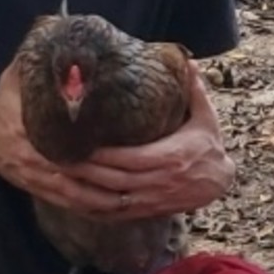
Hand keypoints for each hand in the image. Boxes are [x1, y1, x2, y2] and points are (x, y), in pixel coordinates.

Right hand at [0, 61, 149, 214]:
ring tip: (133, 197)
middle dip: (108, 177)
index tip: (122, 148)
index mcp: (28, 129)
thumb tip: (64, 34)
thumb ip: (38, 61)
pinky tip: (113, 210)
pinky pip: (69, 204)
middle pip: (77, 172)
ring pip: (75, 194)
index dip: (94, 150)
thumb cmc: (4, 103)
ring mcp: (36, 178)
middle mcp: (33, 157)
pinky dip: (91, 209)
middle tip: (139, 175)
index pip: (65, 143)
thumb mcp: (15, 77)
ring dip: (104, 199)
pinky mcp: (39, 190)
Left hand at [61, 71, 234, 221]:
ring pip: (108, 201)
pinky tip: (69, 200)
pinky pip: (112, 214)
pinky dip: (89, 209)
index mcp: (169, 157)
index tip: (79, 142)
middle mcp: (157, 181)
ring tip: (54, 177)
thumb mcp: (206, 117)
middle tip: (54, 157)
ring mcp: (149, 199)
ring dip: (80, 192)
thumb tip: (187, 59)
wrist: (220, 183)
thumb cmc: (208, 145)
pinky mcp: (144, 211)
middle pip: (113, 180)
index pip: (130, 158)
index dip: (103, 154)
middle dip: (82, 170)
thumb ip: (194, 90)